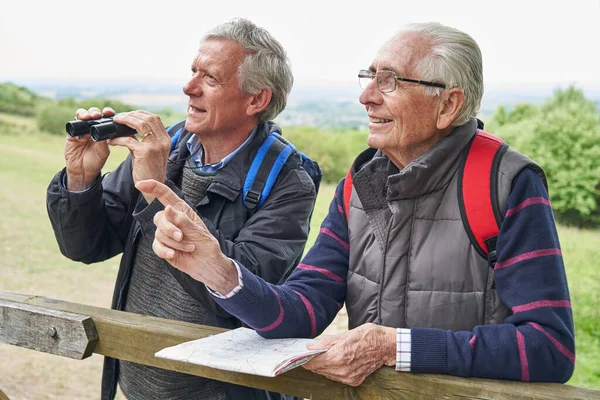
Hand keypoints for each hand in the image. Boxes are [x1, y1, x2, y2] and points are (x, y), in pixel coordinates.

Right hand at [64, 107, 112, 190]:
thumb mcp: (104, 151)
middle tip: (97, 115)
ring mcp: (81, 130)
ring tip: (88, 117)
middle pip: (92, 114)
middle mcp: (91, 128)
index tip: (109, 113)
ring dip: (84, 114)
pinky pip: (73, 128)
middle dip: (94, 112)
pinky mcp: (71, 135)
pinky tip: (82, 134)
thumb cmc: (96, 161)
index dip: (107, 113)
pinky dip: (77, 127)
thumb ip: (104, 141)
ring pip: (81, 116)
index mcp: (102, 130)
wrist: (84, 172)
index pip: (105, 117)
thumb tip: (104, 130)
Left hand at [109, 110, 170, 202]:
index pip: (154, 118)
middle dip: (131, 115)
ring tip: (115, 122)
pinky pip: (129, 139)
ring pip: (140, 124)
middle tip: (119, 117)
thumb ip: (141, 139)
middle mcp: (163, 140)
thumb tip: (127, 128)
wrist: (153, 187)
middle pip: (148, 118)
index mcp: (165, 139)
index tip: (128, 115)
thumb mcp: (148, 151)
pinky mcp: (145, 153)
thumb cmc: (148, 170)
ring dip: (125, 121)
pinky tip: (112, 141)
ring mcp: (155, 146)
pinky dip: (118, 139)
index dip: (140, 113)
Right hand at [135, 179, 238, 293]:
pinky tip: (173, 254)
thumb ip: (182, 220)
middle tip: (181, 236)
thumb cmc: (206, 245)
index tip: (140, 184)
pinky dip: (165, 250)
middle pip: (159, 217)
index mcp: (182, 211)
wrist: (207, 264)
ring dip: (175, 243)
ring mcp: (166, 234)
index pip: (165, 195)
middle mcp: (172, 220)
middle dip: (169, 228)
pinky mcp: (163, 247)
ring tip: (190, 247)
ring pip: (159, 234)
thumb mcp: (198, 231)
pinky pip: (156, 246)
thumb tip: (167, 208)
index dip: (152, 187)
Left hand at [302, 323, 395, 385]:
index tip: (298, 354)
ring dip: (321, 366)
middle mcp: (343, 370)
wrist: (387, 346)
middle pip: (318, 369)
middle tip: (307, 353)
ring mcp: (349, 377)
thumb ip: (326, 342)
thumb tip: (310, 346)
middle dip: (311, 361)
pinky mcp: (354, 381)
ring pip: (326, 374)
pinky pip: (336, 377)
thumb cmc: (368, 336)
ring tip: (319, 356)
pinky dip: (331, 370)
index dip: (304, 358)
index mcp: (339, 356)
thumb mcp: (345, 334)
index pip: (313, 362)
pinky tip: (333, 361)